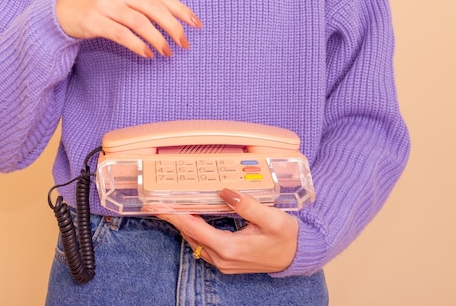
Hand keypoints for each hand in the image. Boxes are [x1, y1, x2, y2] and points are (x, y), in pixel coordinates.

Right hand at [55, 0, 202, 57]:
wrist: (60, 10)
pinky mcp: (94, 21)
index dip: (181, 10)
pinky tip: (148, 54)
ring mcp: (105, 4)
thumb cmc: (96, 6)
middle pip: (154, 8)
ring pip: (140, 22)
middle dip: (174, 27)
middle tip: (185, 44)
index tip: (196, 24)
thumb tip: (174, 18)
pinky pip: (122, 34)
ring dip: (158, 39)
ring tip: (168, 52)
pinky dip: (138, 45)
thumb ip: (142, 2)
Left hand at [152, 189, 298, 273]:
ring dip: (183, 225)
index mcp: (230, 248)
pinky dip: (194, 232)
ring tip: (171, 207)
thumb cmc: (286, 237)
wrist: (296, 257)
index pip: (194, 229)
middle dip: (174, 218)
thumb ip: (247, 205)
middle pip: (190, 235)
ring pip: (195, 242)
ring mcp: (223, 263)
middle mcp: (222, 258)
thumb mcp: (271, 218)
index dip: (174, 215)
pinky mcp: (226, 262)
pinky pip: (202, 246)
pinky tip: (192, 220)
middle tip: (159, 202)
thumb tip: (225, 192)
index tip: (158, 205)